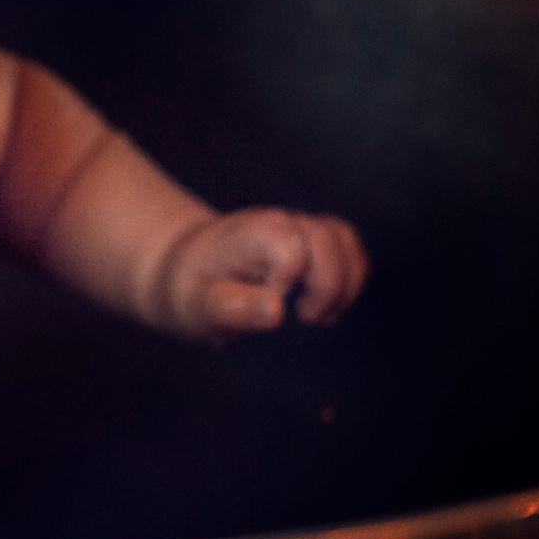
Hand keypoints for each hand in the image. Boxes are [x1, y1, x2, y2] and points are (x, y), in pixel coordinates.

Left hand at [153, 207, 365, 338]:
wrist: (186, 268)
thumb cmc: (194, 289)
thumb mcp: (200, 307)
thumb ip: (235, 308)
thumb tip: (276, 310)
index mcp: (247, 234)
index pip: (289, 248)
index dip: (287, 283)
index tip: (270, 306)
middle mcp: (276, 221)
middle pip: (325, 239)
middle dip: (327, 287)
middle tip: (306, 318)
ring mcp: (295, 224)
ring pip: (342, 238)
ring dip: (344, 282)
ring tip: (322, 314)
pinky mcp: (310, 235)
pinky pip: (347, 242)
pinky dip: (351, 274)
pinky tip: (330, 303)